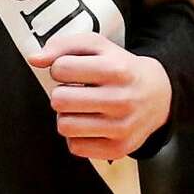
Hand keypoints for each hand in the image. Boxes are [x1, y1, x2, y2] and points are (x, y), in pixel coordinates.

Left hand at [29, 33, 172, 159]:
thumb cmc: (121, 68)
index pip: (61, 68)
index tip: (73, 72)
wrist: (159, 95)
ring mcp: (121, 127)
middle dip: (62, 94)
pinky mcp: (118, 148)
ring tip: (83, 109)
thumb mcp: (98, 46)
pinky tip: (92, 124)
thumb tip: (34, 59)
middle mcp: (121, 99)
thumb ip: (63, 45)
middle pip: (59, 100)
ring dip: (68, 116)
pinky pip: (75, 147)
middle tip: (76, 92)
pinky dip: (78, 136)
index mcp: (116, 69)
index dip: (60, 69)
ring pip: (64, 126)